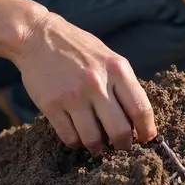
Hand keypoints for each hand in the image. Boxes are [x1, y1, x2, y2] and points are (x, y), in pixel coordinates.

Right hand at [13, 11, 156, 154]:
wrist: (38, 36)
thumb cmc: (77, 47)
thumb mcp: (107, 57)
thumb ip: (122, 84)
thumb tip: (137, 118)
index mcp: (117, 69)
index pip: (141, 109)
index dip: (147, 131)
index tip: (145, 140)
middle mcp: (97, 83)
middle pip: (120, 131)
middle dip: (123, 145)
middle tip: (120, 147)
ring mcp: (74, 96)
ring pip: (93, 139)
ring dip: (98, 148)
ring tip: (97, 146)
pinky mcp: (52, 105)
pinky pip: (70, 137)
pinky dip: (76, 142)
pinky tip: (76, 135)